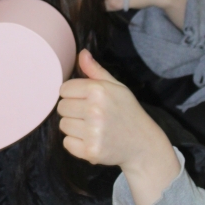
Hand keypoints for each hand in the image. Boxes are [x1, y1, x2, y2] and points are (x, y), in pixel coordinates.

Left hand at [58, 50, 179, 204]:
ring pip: (62, 125)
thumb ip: (95, 70)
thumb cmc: (127, 111)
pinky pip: (67, 143)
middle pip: (61, 107)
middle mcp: (95, 111)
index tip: (85, 99)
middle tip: (90, 115)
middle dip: (72, 110)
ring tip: (92, 127)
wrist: (143, 143)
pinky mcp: (91, 151)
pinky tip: (91, 139)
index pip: (64, 89)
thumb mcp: (116, 87)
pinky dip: (76, 143)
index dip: (73, 94)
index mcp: (99, 91)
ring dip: (74, 127)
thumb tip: (82, 53)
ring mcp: (93, 132)